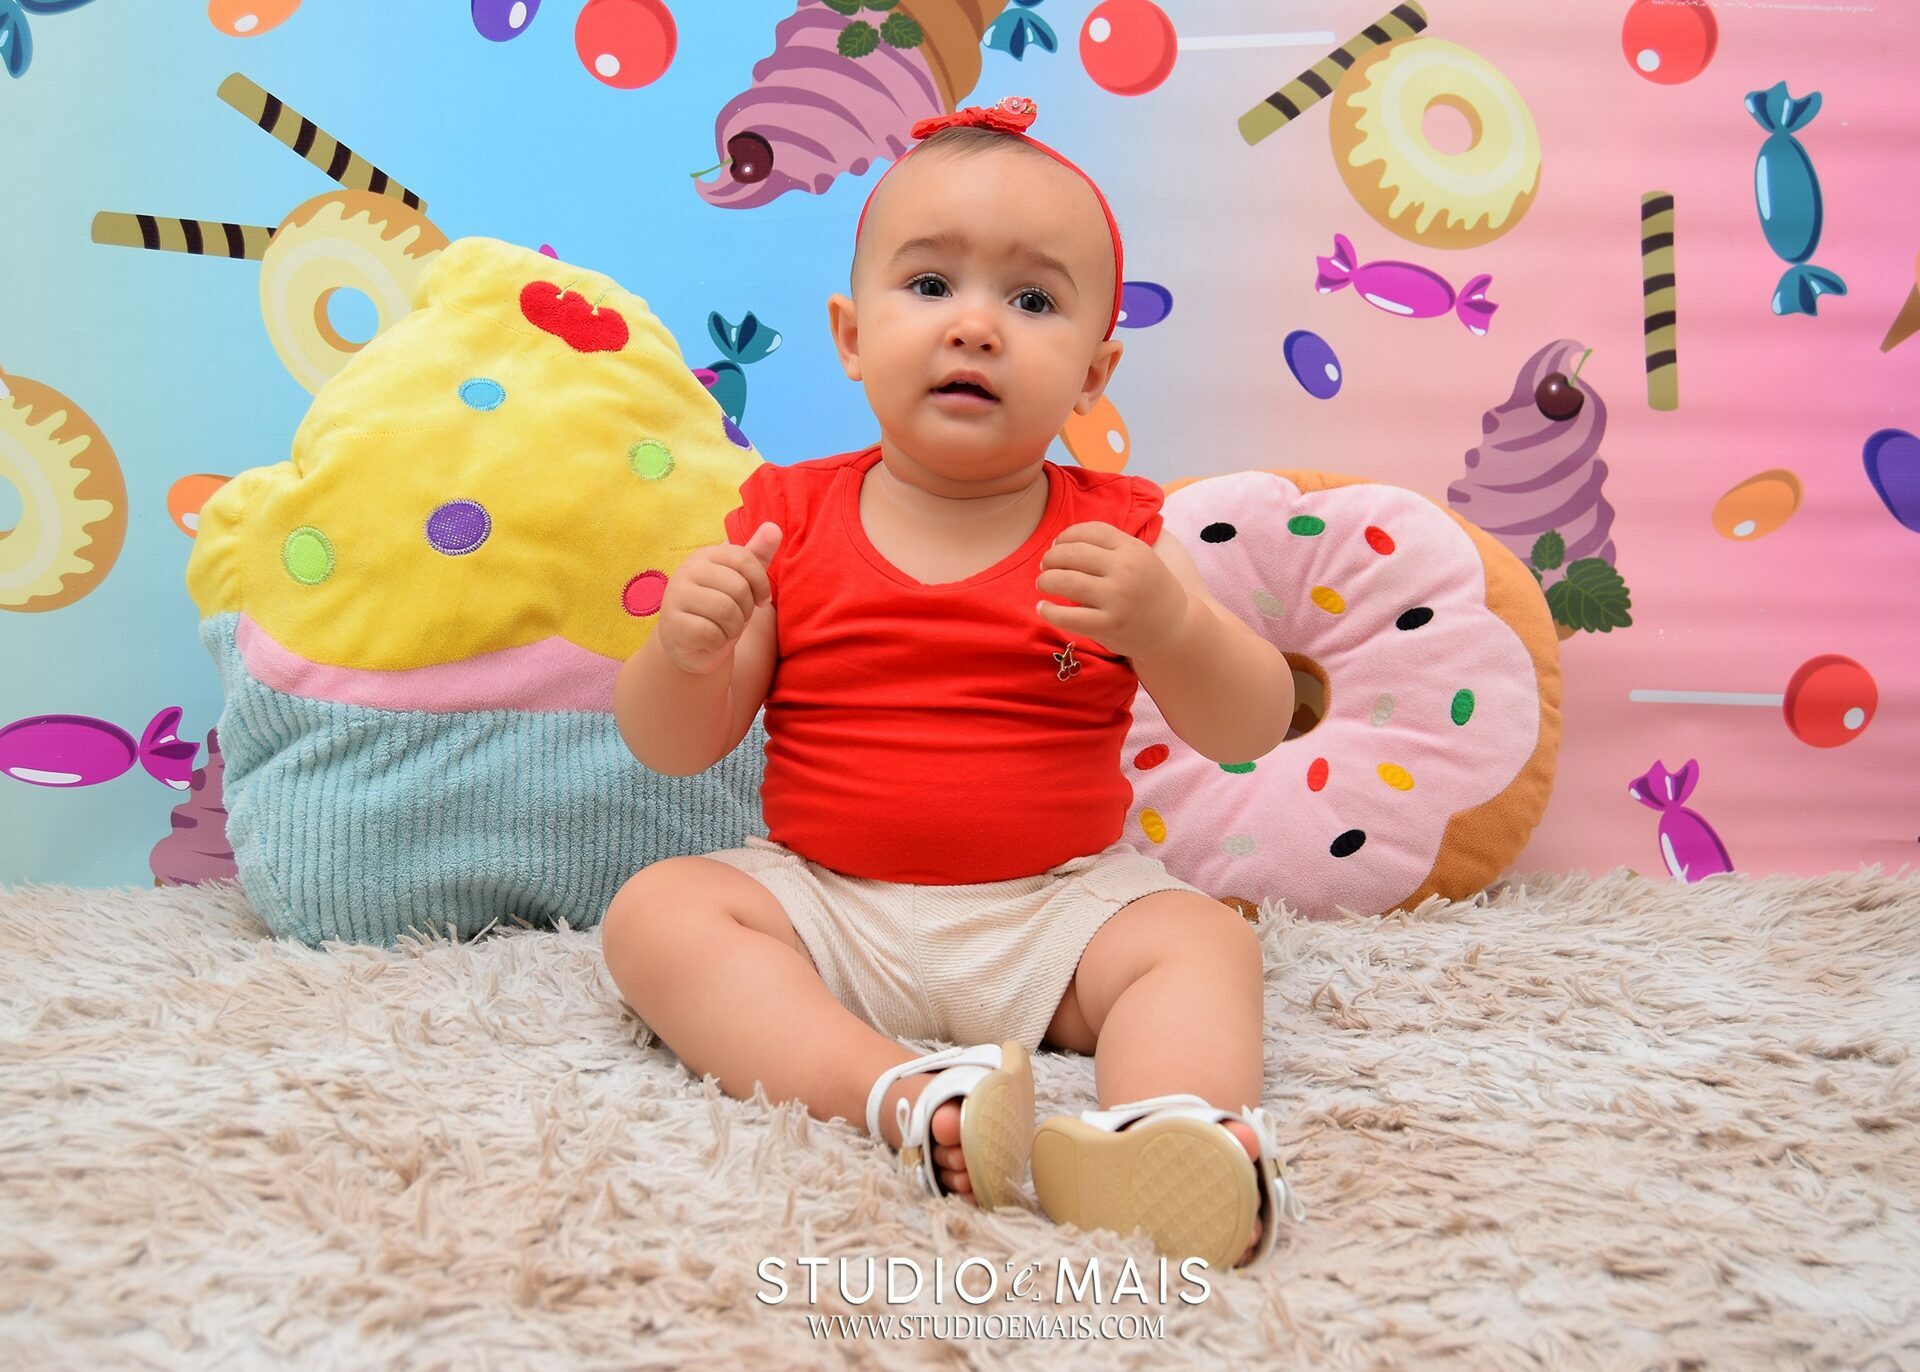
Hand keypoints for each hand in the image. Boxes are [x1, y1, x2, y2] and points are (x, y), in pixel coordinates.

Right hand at [655, 521, 781, 674]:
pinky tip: (710, 640)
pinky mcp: (671, 624)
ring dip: (733, 627)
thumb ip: (757, 555)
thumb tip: (774, 527)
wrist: (691, 645)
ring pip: (726, 611)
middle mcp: (686, 570)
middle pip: (738, 588)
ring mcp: (675, 596)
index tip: (760, 599)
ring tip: (724, 628)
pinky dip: (718, 641)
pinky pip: (711, 633)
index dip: (761, 584)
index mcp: (705, 555)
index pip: (745, 559)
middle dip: (746, 610)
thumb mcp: (741, 580)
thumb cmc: (719, 608)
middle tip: (735, 618)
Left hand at [1035, 522, 1188, 659]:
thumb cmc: (1148, 589)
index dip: (1066, 536)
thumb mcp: (1138, 558)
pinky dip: (1048, 610)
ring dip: (1046, 580)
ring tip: (1043, 583)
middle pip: (1072, 553)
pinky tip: (1043, 607)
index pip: (1090, 531)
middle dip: (1051, 558)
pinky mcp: (1108, 625)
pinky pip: (1067, 616)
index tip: (1057, 545)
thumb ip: (1107, 548)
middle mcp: (1125, 570)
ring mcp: (1117, 598)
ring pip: (1065, 581)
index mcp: (1132, 549)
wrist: (1174, 627)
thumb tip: (1058, 544)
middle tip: (1045, 566)